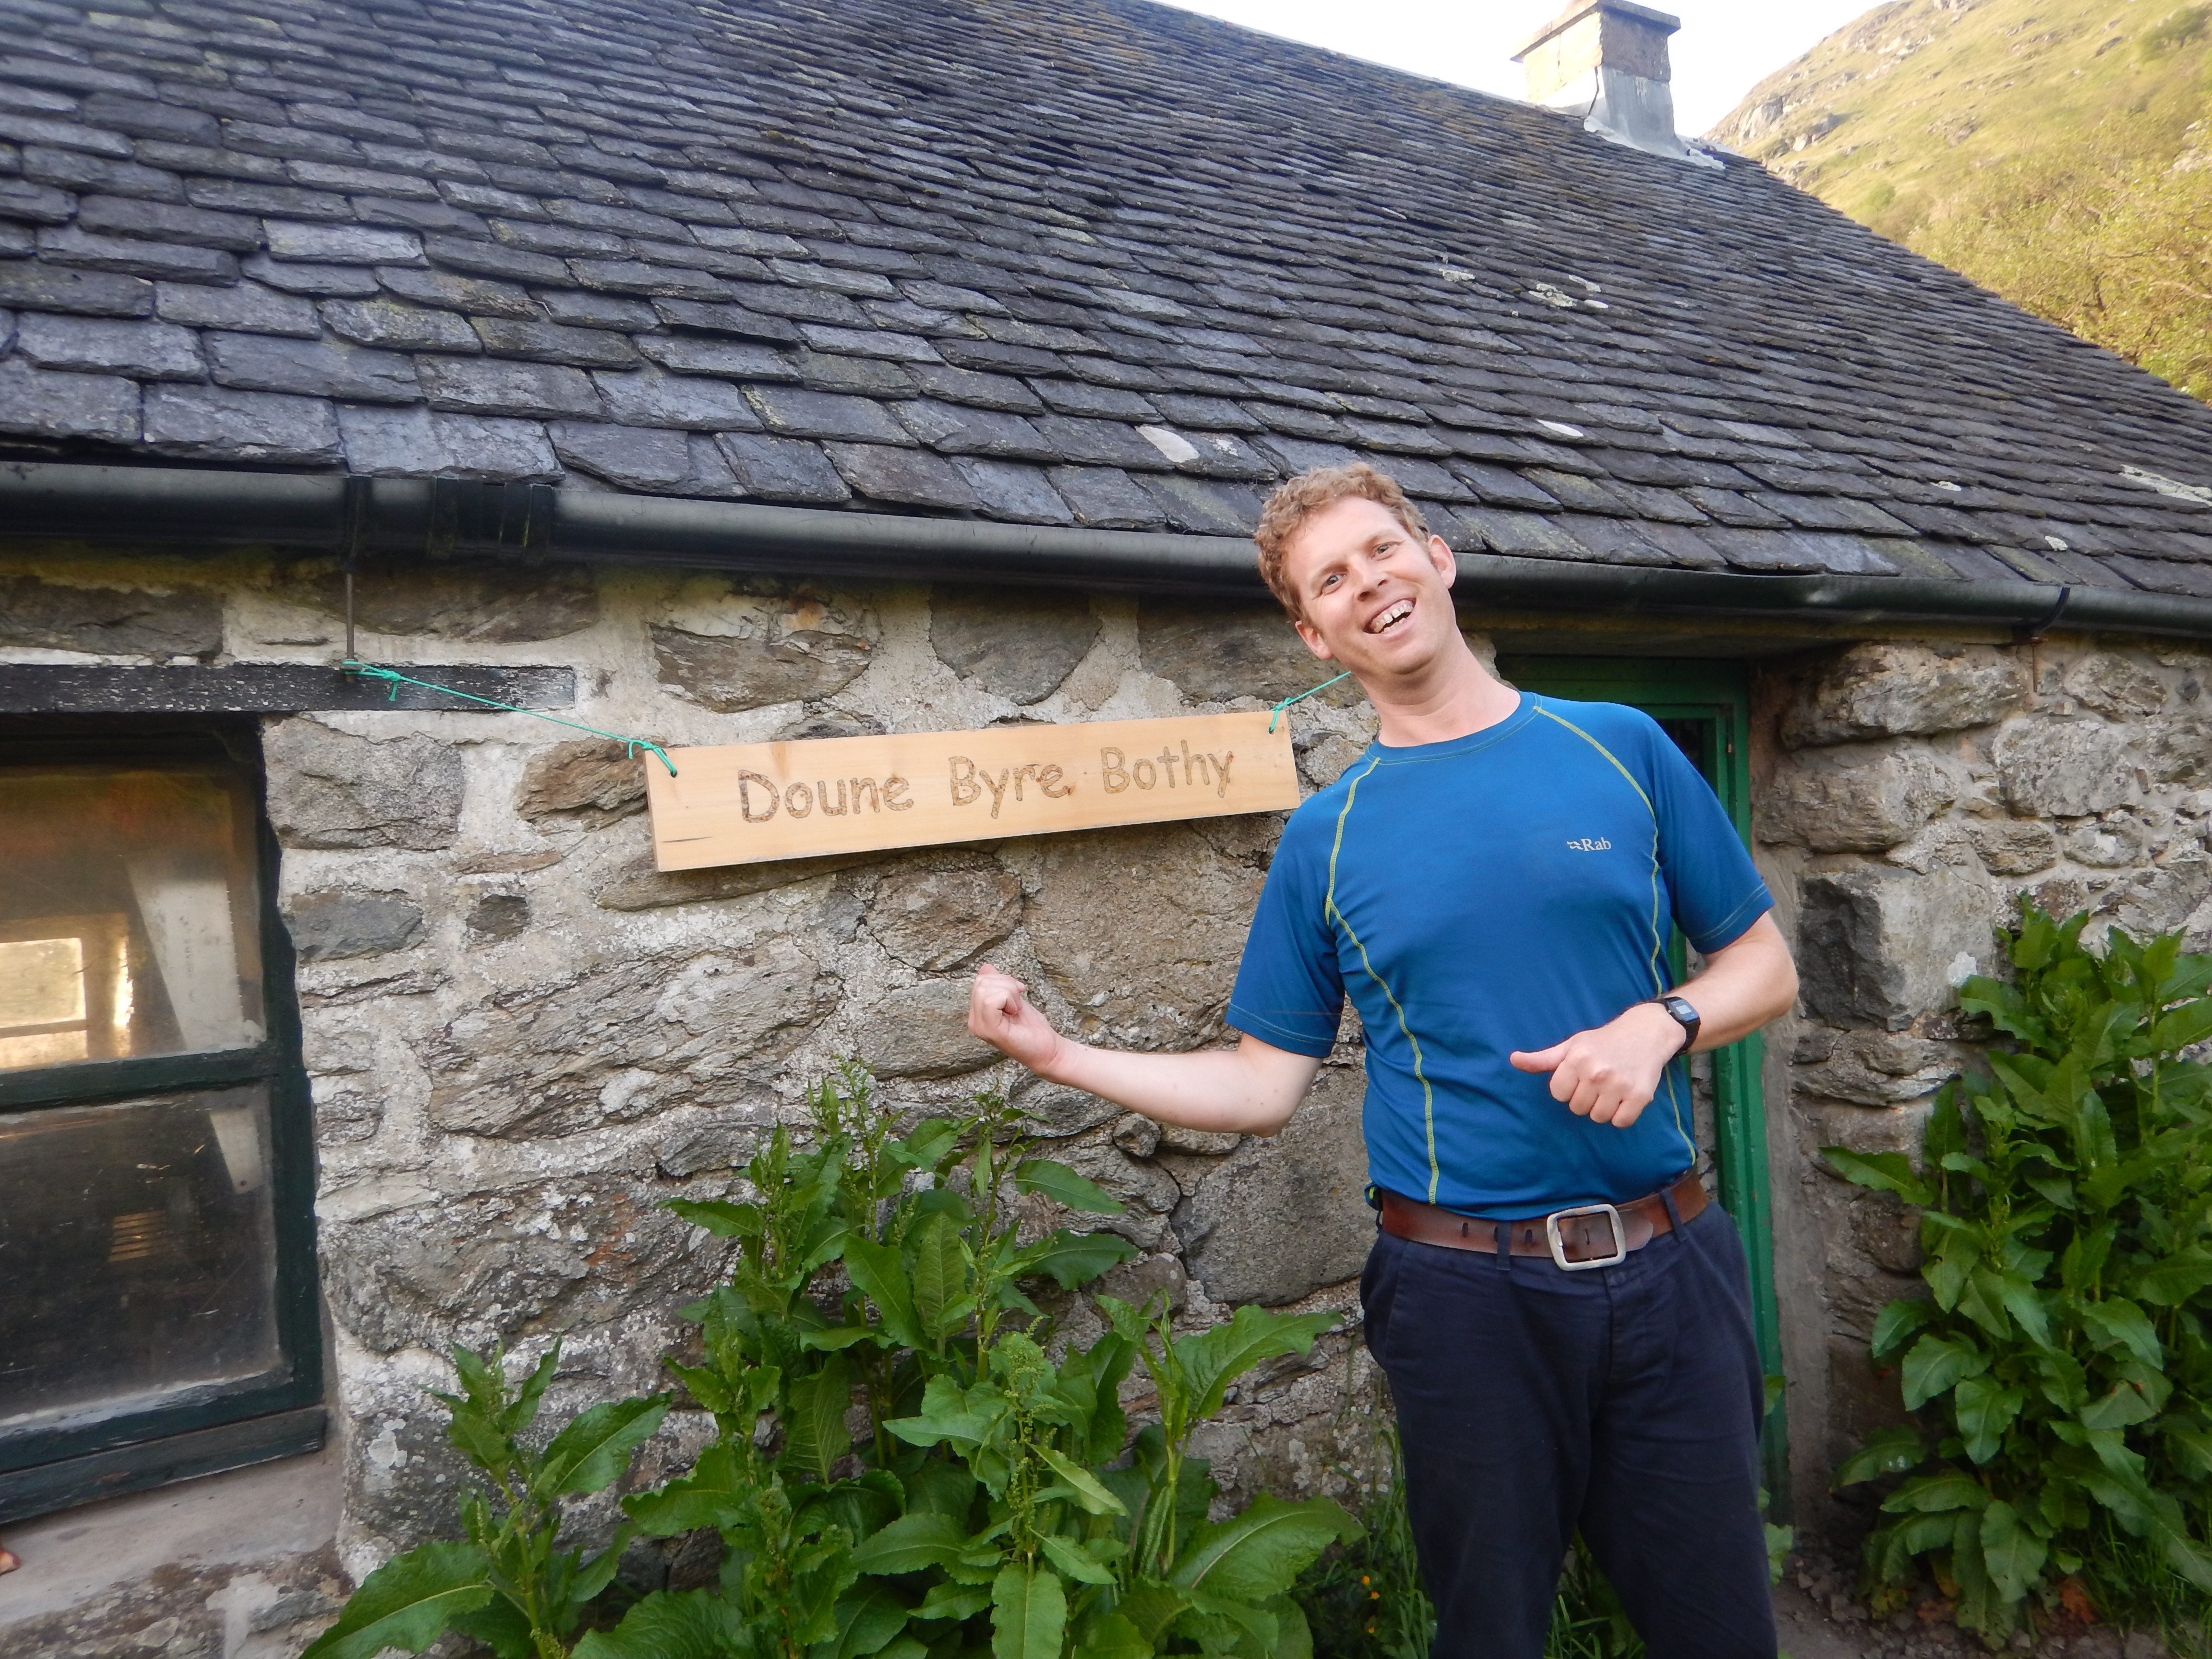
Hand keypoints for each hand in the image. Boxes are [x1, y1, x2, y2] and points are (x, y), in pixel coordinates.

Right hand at [969, 962, 1067, 1075]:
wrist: (1047, 1049)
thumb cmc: (1032, 1027)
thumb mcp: (1013, 999)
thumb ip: (998, 985)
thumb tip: (985, 967)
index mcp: (978, 1015)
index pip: (980, 981)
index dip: (1002, 980)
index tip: (1017, 994)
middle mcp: (974, 1022)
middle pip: (982, 982)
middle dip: (1006, 984)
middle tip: (1018, 1002)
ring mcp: (980, 1028)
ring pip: (986, 989)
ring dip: (1010, 993)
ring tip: (1017, 1009)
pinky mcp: (991, 1031)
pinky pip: (992, 1000)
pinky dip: (1010, 1000)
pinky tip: (1016, 1013)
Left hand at [1509, 1002, 1685, 1128]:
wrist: (1645, 1033)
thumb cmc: (1603, 1041)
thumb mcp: (1571, 1045)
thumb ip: (1542, 1059)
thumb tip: (1513, 1060)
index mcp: (1576, 1059)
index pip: (1559, 1094)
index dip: (1568, 1088)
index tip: (1579, 1077)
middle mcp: (1597, 1073)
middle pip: (1577, 1108)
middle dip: (1585, 1098)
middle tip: (1598, 1081)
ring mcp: (1619, 1085)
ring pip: (1598, 1117)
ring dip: (1602, 1108)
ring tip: (1610, 1089)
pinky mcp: (1639, 1096)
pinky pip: (1620, 1122)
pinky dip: (1621, 1115)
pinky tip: (1623, 1098)